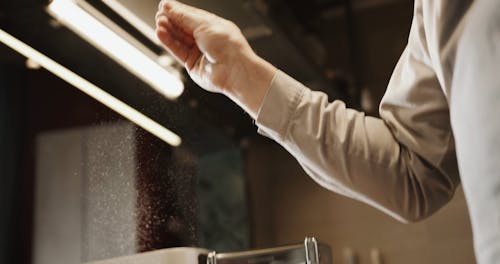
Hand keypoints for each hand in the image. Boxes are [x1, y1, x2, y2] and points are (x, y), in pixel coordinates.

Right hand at [155, 0, 276, 117]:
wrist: (234, 70)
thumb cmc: (229, 46)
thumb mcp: (204, 24)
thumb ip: (184, 17)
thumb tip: (169, 6)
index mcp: (214, 26)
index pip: (191, 15)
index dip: (177, 10)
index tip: (164, 5)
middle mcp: (207, 39)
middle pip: (183, 27)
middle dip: (171, 20)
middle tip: (159, 14)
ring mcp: (199, 52)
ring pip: (179, 39)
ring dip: (168, 30)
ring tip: (159, 23)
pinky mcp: (192, 64)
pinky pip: (178, 51)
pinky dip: (168, 42)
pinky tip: (160, 33)